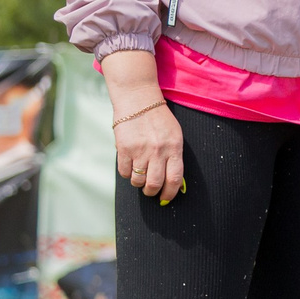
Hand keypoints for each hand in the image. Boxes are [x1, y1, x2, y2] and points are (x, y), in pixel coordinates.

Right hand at [101, 49, 185, 201]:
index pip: (175, 179)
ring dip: (139, 183)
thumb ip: (174, 157)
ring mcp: (140, 150)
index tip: (165, 198)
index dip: (170, 193)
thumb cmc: (159, 120)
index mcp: (174, 147)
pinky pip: (124, 172)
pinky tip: (130, 164)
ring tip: (140, 175)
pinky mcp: (124, 148)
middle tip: (150, 191)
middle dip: (152, 192)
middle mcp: (158, 150)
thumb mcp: (174, 135)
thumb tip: (174, 183)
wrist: (138, 100)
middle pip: (155, 184)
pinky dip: (127, 173)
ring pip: (138, 180)